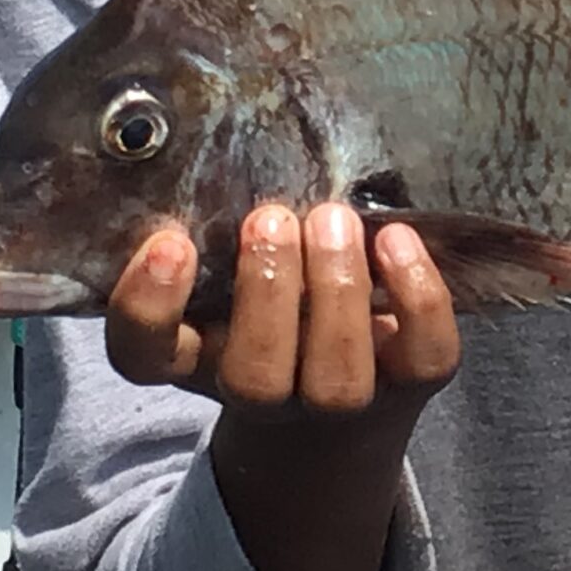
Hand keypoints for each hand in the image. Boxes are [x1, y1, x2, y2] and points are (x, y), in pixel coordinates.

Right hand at [105, 202, 460, 570]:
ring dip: (336, 291)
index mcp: (195, 361)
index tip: (170, 243)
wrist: (334, 413)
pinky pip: (426, 358)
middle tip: (270, 217)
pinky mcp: (411, 386)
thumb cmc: (268, 307)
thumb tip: (220, 157)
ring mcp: (339, 404)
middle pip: (255, 380)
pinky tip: (396, 237)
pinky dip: (417, 296)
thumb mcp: (220, 274)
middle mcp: (261, 397)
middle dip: (266, 292)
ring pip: (339, 381)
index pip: (144, 358)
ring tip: (332, 219)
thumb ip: (212, 232)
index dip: (148, 308)